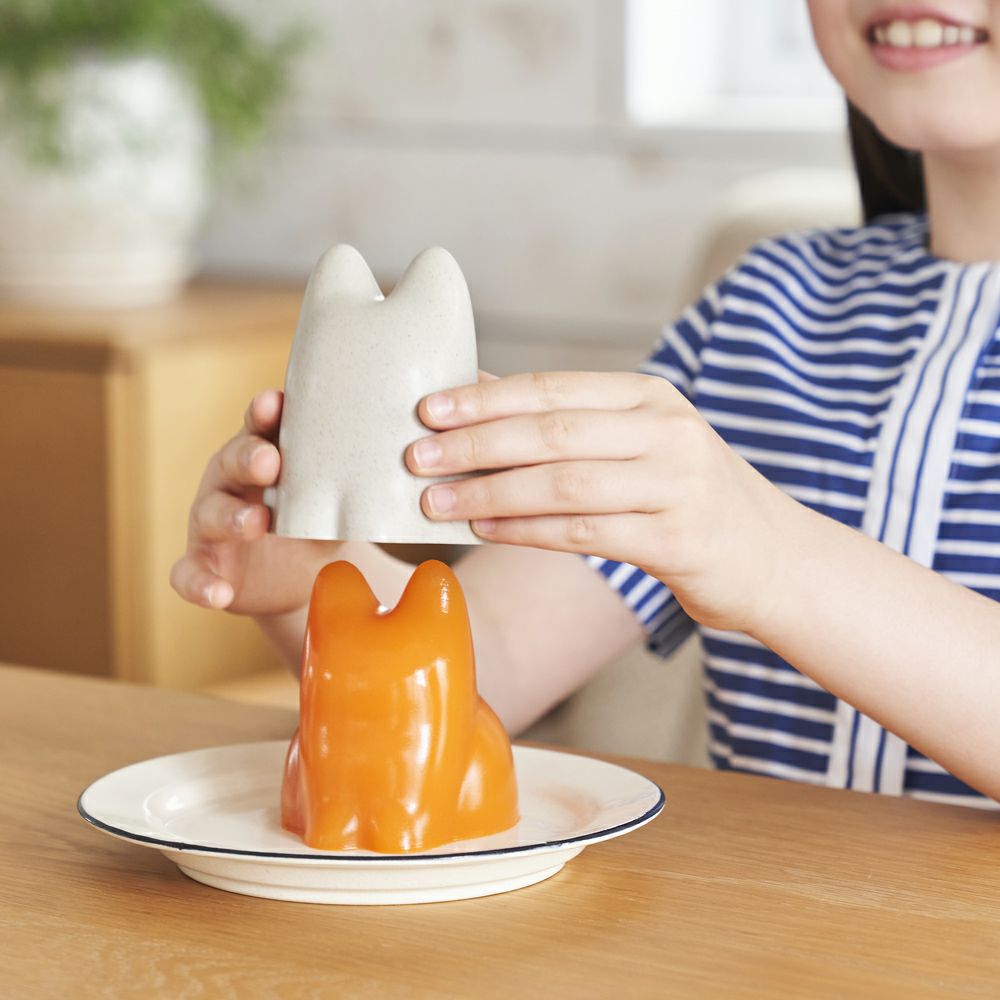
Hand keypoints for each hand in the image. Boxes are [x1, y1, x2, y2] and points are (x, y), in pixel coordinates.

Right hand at [170, 390, 340, 616]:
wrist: (299, 577)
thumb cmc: (316, 521)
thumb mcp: (335, 500)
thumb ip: (356, 482)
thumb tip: (414, 463)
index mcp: (262, 455)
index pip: (259, 426)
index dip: (263, 414)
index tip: (273, 403)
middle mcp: (230, 483)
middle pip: (231, 462)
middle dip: (248, 459)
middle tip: (270, 462)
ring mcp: (211, 524)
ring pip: (210, 514)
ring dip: (231, 517)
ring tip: (255, 523)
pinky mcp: (205, 565)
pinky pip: (191, 575)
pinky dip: (201, 584)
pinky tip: (220, 593)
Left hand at [404, 371, 793, 632]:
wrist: (769, 555)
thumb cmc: (684, 494)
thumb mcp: (637, 439)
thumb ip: (564, 417)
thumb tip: (477, 389)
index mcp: (648, 397)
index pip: (552, 388)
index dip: (485, 399)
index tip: (427, 409)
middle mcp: (666, 431)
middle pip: (552, 432)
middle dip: (476, 445)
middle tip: (416, 456)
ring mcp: (677, 484)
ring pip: (563, 484)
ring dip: (490, 492)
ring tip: (435, 502)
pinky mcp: (678, 540)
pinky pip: (584, 533)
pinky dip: (526, 531)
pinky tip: (484, 529)